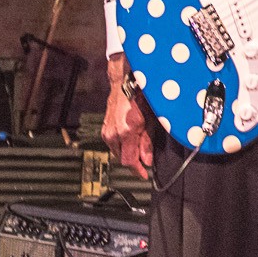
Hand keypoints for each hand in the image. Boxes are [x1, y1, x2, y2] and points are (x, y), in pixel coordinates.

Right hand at [102, 57, 151, 179]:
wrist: (125, 81)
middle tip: (146, 160)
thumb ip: (148, 142)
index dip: (138, 170)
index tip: (145, 175)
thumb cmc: (142, 95)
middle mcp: (114, 134)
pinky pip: (114, 144)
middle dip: (135, 162)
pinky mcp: (105, 128)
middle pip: (122, 159)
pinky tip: (133, 140)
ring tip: (141, 148)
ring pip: (118, 152)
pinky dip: (123, 146)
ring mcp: (107, 131)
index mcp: (126, 132)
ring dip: (129, 153)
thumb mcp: (152, 119)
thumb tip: (147, 161)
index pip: (129, 161)